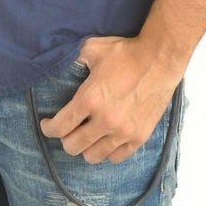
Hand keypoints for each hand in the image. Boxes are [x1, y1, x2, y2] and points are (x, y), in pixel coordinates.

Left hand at [39, 36, 178, 164]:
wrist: (159, 60)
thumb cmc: (125, 52)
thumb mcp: (93, 48)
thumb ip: (74, 58)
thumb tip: (62, 62)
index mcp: (90, 99)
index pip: (60, 126)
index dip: (48, 128)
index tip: (46, 125)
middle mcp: (104, 121)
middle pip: (73, 146)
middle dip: (65, 139)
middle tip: (66, 130)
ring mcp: (122, 132)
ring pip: (93, 156)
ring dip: (85, 148)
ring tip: (85, 137)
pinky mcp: (138, 137)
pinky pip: (116, 158)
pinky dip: (106, 152)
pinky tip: (104, 142)